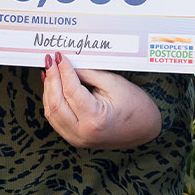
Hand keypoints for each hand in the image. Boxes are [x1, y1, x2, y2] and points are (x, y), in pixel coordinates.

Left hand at [40, 53, 161, 149]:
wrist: (145, 129)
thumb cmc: (135, 106)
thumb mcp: (113, 83)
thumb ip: (87, 74)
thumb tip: (67, 64)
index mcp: (94, 120)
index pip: (71, 90)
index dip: (63, 70)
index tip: (59, 56)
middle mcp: (82, 133)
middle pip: (56, 102)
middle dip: (51, 79)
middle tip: (50, 60)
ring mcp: (76, 139)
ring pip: (51, 112)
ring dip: (48, 90)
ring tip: (49, 70)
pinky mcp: (74, 138)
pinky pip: (56, 119)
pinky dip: (51, 101)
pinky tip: (52, 87)